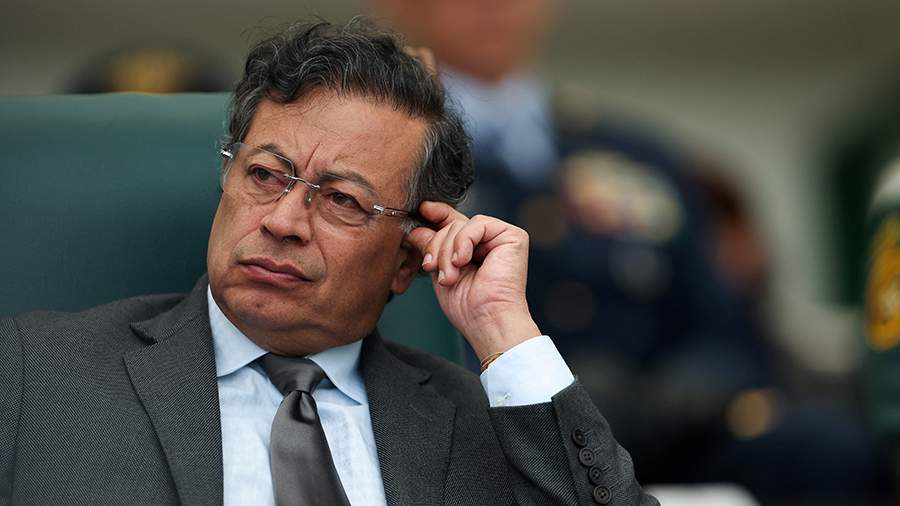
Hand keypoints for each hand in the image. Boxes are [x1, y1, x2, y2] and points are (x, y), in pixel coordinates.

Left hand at [405, 201, 540, 359]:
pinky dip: (464, 241)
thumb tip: (416, 229)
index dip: (438, 215)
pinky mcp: (513, 236)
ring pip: (461, 225)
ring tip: (451, 276)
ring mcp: (501, 238)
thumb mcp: (440, 271)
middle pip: (452, 225)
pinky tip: (464, 260)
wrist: (487, 321)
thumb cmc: (468, 307)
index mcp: (472, 250)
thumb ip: (431, 247)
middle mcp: (488, 242)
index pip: (453, 223)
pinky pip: (478, 224)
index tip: (423, 209)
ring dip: (448, 251)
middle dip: (437, 247)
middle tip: (435, 271)